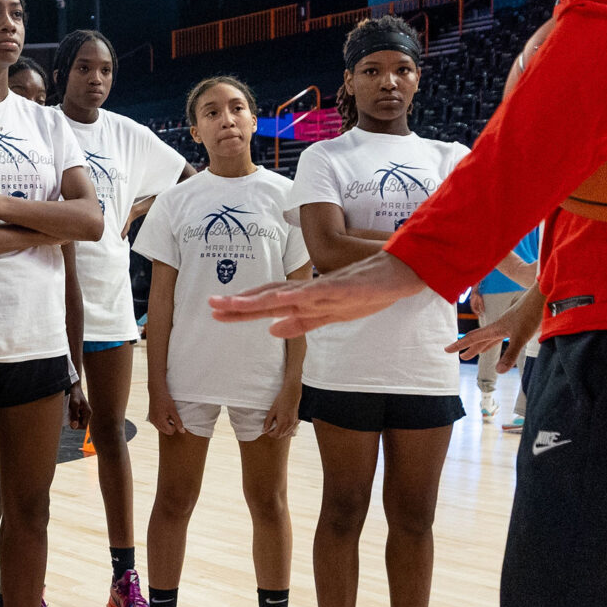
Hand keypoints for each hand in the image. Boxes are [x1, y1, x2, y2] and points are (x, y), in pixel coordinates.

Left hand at [66, 378, 89, 430]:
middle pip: (80, 425)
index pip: (83, 427)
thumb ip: (74, 415)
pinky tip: (68, 410)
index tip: (70, 421)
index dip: (76, 426)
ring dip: (71, 419)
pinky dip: (70, 416)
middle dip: (73, 422)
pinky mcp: (79, 411)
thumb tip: (74, 426)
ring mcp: (83, 413)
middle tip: (68, 415)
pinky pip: (75, 417)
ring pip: (77, 421)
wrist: (73, 386)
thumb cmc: (74, 393)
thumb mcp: (74, 404)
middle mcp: (87, 414)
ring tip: (68, 412)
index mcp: (88, 413)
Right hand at [146, 386, 185, 436]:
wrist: (156, 392)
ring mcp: (152, 420)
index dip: (175, 426)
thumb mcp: (174, 411)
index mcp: (160, 420)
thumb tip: (182, 432)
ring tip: (167, 415)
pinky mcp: (151, 418)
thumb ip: (178, 422)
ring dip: (166, 425)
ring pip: (162, 429)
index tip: (175, 418)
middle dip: (170, 426)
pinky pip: (158, 425)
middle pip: (166, 432)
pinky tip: (163, 414)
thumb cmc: (166, 400)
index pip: (170, 431)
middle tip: (171, 416)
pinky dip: (162, 422)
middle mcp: (154, 422)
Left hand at [212, 250, 426, 337]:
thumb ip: (301, 323)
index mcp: (305, 299)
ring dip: (259, 299)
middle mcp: (308, 292)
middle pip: (268, 296)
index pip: (267, 302)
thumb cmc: (364, 292)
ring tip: (233, 304)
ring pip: (285, 294)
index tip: (215, 312)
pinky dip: (296, 297)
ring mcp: (323, 290)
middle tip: (210, 306)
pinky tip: (279, 300)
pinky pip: (315, 293)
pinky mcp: (341, 289)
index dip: (242, 308)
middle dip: (239, 303)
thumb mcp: (328, 315)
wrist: (396, 275)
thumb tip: (272, 331)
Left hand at [262, 386, 302, 440]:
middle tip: (270, 427)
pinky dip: (286, 429)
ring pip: (286, 433)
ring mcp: (294, 423)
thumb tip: (264, 430)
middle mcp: (290, 425)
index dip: (270, 434)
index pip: (276, 435)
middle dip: (275, 433)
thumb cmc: (281, 401)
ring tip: (276, 424)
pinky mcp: (296, 420)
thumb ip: (268, 422)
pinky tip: (282, 424)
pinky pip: (291, 429)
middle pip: (281, 435)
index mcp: (283, 423)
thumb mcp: (272, 411)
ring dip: (280, 432)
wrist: (291, 394)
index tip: (266, 429)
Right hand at [451, 283, 545, 371]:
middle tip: (460, 356)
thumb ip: (510, 354)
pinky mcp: (517, 324)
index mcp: (495, 328)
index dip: (459, 344)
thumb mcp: (520, 337)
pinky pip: (501, 335)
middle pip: (480, 338)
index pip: (473, 338)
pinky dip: (496, 341)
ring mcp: (507, 325)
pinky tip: (500, 340)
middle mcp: (498, 326)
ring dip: (482, 345)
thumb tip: (498, 371)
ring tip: (477, 352)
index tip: (446, 350)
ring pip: (490, 337)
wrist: (541, 297)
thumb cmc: (530, 315)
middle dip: (469, 348)